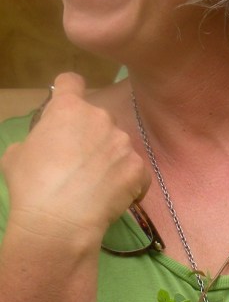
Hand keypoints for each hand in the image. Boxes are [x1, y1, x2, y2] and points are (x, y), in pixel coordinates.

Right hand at [0, 73, 148, 248]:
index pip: (71, 82)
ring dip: (109, 158)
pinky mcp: (139, 168)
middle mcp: (101, 118)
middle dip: (90, 134)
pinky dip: (128, 181)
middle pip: (98, 118)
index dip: (68, 91)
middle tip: (78, 161)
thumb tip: (46, 144)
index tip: (67, 105)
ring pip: (118, 145)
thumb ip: (37, 138)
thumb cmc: (31, 184)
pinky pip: (135, 170)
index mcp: (68, 108)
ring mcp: (123, 143)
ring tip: (96, 184)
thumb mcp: (17, 153)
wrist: (60, 219)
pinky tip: (113, 197)